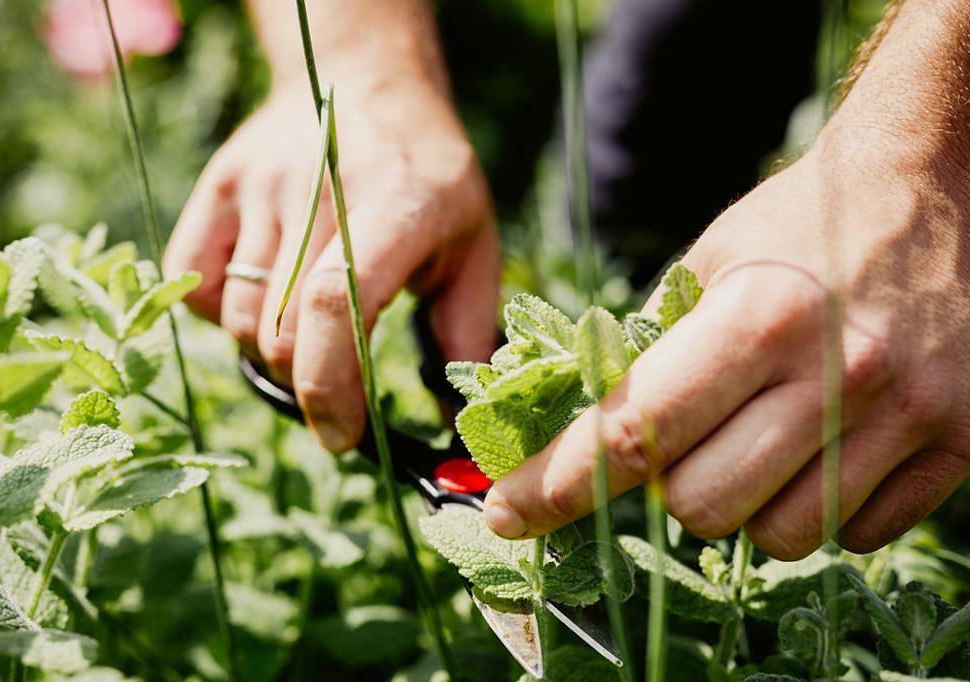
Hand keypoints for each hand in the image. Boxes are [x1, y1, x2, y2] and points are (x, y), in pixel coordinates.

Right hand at [164, 76, 498, 452]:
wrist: (365, 81)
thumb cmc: (429, 175)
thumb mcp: (474, 243)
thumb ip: (467, 328)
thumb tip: (456, 416)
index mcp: (397, 207)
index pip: (335, 308)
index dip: (330, 387)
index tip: (341, 436)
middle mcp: (320, 191)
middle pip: (281, 331)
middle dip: (307, 386)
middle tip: (336, 390)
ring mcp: (261, 185)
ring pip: (240, 318)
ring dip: (271, 356)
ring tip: (308, 340)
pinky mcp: (219, 185)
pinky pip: (195, 282)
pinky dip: (224, 316)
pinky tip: (266, 301)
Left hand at [482, 119, 969, 557]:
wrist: (940, 190)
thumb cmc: (804, 223)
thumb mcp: (711, 258)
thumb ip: (650, 344)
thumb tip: (581, 428)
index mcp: (759, 316)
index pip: (631, 431)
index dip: (556, 486)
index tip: (508, 514)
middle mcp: (837, 373)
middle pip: (699, 506)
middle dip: (665, 491)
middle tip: (679, 445)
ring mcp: (906, 417)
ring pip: (776, 537)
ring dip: (742, 506)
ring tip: (758, 442)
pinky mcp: (960, 446)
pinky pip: (854, 536)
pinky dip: (817, 511)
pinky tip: (822, 452)